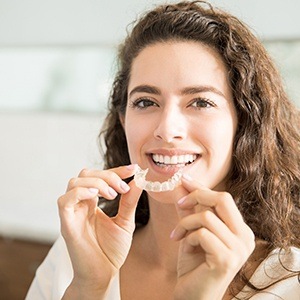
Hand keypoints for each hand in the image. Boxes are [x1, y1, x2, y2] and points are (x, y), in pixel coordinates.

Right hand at [58, 164, 141, 296]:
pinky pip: (65, 200)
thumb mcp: (125, 221)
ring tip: (113, 195)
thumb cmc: (111, 250)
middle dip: (107, 175)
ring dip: (97, 183)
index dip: (116, 170)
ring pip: (74, 182)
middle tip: (123, 187)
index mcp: (92, 202)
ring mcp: (72, 213)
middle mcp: (80, 204)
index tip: (134, 169)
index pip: (100, 177)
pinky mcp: (66, 224)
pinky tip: (97, 197)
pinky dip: (81, 192)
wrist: (104, 274)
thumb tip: (138, 180)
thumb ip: (129, 201)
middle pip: (85, 174)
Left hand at [172, 175, 254, 299]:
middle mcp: (245, 237)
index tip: (183, 179)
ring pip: (207, 216)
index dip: (201, 187)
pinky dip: (188, 237)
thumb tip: (180, 185)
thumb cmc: (194, 263)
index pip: (223, 198)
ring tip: (178, 235)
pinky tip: (184, 248)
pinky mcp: (227, 259)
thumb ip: (189, 209)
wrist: (193, 295)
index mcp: (240, 229)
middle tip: (179, 203)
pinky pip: (202, 233)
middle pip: (223, 199)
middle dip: (197, 195)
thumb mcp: (191, 231)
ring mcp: (239, 249)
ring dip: (186, 223)